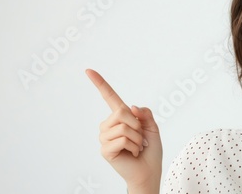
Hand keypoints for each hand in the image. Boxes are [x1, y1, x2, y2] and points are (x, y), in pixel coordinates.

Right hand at [86, 69, 161, 192]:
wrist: (149, 171)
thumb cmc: (150, 150)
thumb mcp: (153, 127)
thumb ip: (145, 114)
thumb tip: (132, 107)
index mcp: (120, 117)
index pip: (109, 97)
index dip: (100, 83)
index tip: (88, 70)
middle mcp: (109, 125)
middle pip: (122, 112)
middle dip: (138, 125)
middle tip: (140, 138)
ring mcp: (105, 138)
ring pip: (124, 126)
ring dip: (137, 138)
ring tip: (136, 147)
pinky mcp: (105, 150)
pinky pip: (123, 139)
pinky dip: (134, 146)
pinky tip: (132, 153)